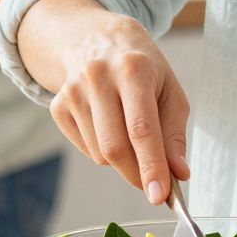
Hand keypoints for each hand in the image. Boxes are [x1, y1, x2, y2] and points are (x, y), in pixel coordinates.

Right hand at [48, 15, 190, 204]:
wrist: (99, 39)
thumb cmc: (144, 70)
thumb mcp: (170, 92)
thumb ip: (175, 135)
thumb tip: (179, 174)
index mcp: (133, 69)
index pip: (141, 129)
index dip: (151, 166)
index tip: (160, 197)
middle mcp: (98, 77)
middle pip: (114, 148)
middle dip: (137, 175)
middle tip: (154, 185)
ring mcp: (72, 91)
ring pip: (99, 154)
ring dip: (122, 161)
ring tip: (130, 132)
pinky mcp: (57, 105)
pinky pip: (84, 149)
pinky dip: (102, 151)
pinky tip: (108, 125)